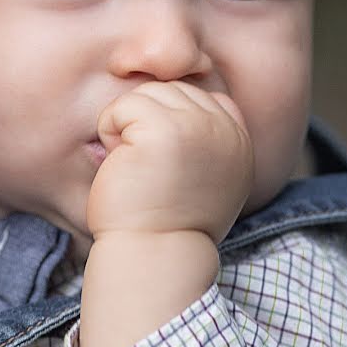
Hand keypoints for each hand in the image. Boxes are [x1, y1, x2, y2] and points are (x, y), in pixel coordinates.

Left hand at [86, 81, 252, 244]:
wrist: (153, 255)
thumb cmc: (164, 222)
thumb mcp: (203, 178)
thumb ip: (202, 140)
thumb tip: (168, 101)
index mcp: (238, 140)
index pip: (199, 97)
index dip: (168, 121)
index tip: (160, 162)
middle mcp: (224, 129)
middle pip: (169, 90)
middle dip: (143, 121)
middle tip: (142, 165)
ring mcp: (196, 126)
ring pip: (145, 94)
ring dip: (124, 126)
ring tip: (132, 164)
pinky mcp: (163, 128)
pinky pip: (122, 106)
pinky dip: (109, 131)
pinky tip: (120, 164)